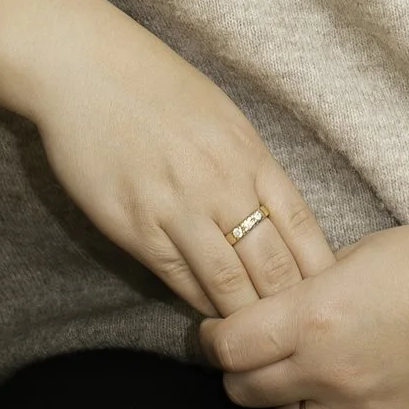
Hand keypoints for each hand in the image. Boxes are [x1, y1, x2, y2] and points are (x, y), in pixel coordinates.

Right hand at [13, 0, 335, 318]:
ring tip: (256, 340)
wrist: (83, 68)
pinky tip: (210, 317)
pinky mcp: (136, 226)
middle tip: (298, 335)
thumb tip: (275, 214)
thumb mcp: (222, 117)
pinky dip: (199, 302)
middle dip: (290, 307)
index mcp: (250, 155)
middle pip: (273, 266)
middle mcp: (222, 184)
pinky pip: (178, 278)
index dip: (318, 272)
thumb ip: (250, 166)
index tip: (326, 298)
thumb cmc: (154, 86)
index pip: (302, 229)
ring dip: (245, 317)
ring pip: (228, 284)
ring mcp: (178, 208)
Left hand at [201, 217, 408, 408]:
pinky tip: (344, 404)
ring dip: (284, 404)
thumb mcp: (361, 253)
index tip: (216, 330)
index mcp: (317, 315)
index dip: (212, 338)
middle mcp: (331, 370)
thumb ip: (310, 287)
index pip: (227, 348)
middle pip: (245, 391)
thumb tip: (274, 307)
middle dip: (241, 371)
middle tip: (255, 351)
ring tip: (303, 376)